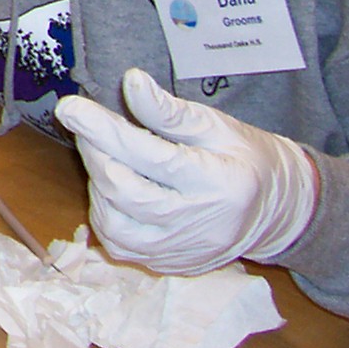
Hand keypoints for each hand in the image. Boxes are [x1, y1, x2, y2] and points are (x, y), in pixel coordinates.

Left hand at [55, 68, 318, 276]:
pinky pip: (122, 246)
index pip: (149, 157)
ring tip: (105, 158)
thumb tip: (132, 82)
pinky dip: (106, 215)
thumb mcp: (216, 126)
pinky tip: (113, 189)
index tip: (70, 106)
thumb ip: (170, 111)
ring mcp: (185, 251)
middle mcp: (201, 224)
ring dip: (97, 187)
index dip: (103, 130)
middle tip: (87, 126)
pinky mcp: (172, 265)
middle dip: (95, 154)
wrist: (278, 210)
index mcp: (218, 182)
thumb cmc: (244, 157)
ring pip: (116, 227)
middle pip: (126, 194)